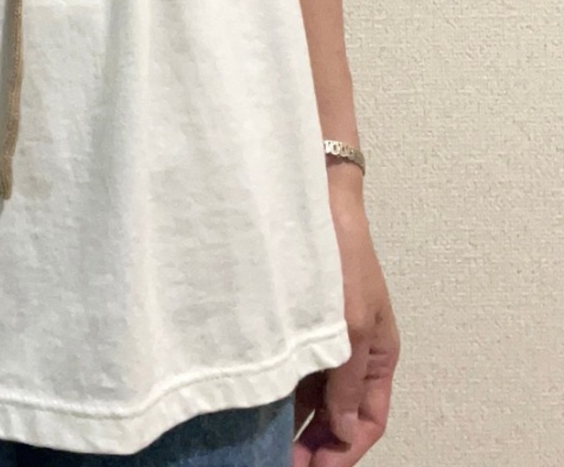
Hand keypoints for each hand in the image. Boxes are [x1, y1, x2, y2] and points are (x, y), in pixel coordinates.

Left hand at [293, 175, 399, 464]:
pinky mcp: (300, 321)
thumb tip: (341, 431)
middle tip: (284, 462)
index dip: (344, 451)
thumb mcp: (352, 325)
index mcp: (379, 355)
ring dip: (297, 421)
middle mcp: (353, 352)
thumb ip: (347, 381)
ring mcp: (326, 337)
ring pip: (314, 394)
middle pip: (338, 413)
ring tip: (268, 443)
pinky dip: (283, 390)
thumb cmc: (342, 258)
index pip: (367, 420)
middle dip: (317, 442)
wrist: (315, 200)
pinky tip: (261, 404)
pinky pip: (295, 368)